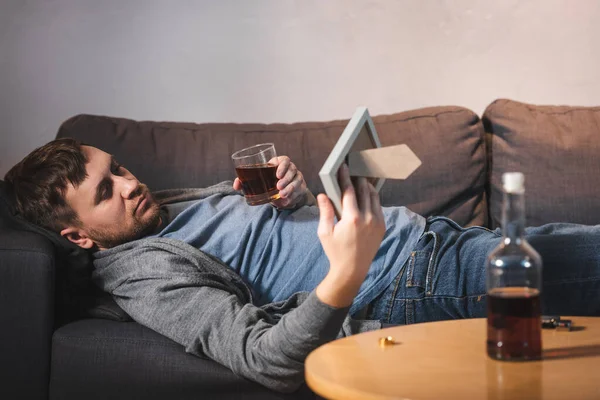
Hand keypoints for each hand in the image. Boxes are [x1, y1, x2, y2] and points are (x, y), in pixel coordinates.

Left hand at [233, 155, 315, 208]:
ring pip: (297, 180)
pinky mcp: (301, 187)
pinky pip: (299, 190)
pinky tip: (287, 200)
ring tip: (282, 194)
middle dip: (286, 179)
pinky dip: (293, 196)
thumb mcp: (257, 181)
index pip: (284, 160)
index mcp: (279, 164)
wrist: (281, 194)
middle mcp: (290, 169)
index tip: (277, 174)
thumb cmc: (267, 183)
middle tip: (278, 186)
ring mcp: (297, 178)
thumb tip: (236, 185)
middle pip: (292, 170)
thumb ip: (245, 181)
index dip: (282, 166)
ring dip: (289, 188)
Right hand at [315, 164, 385, 307]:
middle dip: (358, 178)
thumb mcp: (325, 232)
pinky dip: (373, 198)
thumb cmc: (335, 251)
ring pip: (374, 197)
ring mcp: (377, 222)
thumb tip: (322, 195)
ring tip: (361, 179)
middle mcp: (367, 218)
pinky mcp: (382, 226)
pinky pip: (378, 206)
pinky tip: (367, 195)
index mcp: (351, 218)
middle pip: (364, 190)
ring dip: (368, 187)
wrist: (352, 269)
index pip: (348, 191)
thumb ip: (325, 211)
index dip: (345, 177)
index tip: (344, 167)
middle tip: (354, 169)